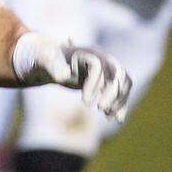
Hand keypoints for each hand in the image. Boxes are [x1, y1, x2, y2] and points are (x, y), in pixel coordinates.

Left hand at [12, 32, 131, 122]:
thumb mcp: (49, 62)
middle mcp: (103, 59)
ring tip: (108, 115)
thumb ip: (56, 68)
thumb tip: (65, 76)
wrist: (54, 60)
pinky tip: (116, 119)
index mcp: (89, 52)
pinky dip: (121, 105)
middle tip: (101, 109)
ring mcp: (108, 70)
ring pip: (122, 85)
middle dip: (113, 93)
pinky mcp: (109, 82)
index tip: (84, 102)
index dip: (94, 84)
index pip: (99, 67)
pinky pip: (121, 93)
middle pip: (118, 75)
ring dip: (119, 101)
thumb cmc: (49, 59)